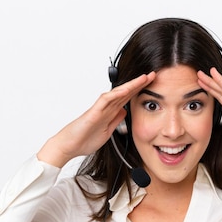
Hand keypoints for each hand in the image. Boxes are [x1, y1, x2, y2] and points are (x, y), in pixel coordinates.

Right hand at [37, 72, 155, 167]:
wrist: (69, 146)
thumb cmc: (84, 139)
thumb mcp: (108, 131)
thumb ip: (115, 120)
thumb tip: (124, 111)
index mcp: (110, 113)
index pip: (127, 98)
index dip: (139, 91)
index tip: (152, 85)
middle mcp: (106, 108)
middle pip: (125, 92)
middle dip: (139, 84)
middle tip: (152, 75)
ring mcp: (100, 109)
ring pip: (117, 93)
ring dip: (131, 85)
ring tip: (143, 78)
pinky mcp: (93, 113)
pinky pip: (106, 100)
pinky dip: (116, 94)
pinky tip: (126, 89)